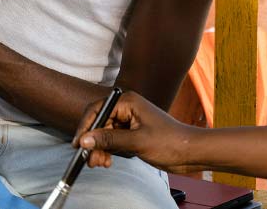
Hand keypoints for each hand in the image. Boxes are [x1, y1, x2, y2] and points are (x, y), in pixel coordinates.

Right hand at [73, 91, 201, 173]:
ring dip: (99, 149)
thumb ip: (109, 139)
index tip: (78, 145)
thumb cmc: (169, 141)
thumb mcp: (136, 141)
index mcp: (128, 101)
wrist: (188, 152)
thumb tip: (85, 139)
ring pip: (103, 134)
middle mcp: (126, 108)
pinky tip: (108, 161)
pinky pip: (111, 140)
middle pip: (98, 123)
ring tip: (101, 163)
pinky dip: (107, 151)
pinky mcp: (131, 133)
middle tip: (90, 160)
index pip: (97, 109)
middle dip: (92, 142)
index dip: (85, 127)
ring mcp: (129, 121)